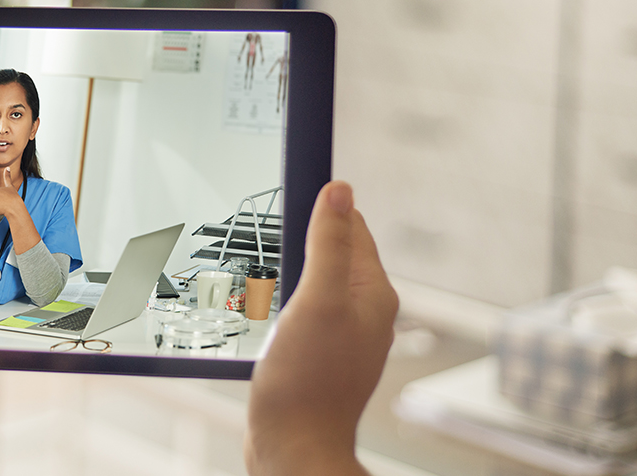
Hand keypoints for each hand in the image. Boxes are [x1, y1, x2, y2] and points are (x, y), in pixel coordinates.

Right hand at [244, 181, 397, 475]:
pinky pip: (305, 311)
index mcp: (372, 293)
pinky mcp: (321, 355)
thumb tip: (340, 189)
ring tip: (264, 275)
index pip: (353, 227)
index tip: (288, 196)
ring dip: (291, 271)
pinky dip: (285, 302)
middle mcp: (364, 312)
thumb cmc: (305, 381)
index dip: (322, 208)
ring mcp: (343, 335)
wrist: (293, 447)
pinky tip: (265, 310)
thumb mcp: (317, 300)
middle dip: (303, 240)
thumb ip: (329, 244)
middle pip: (334, 253)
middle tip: (269, 236)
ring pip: (317, 282)